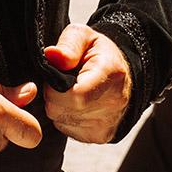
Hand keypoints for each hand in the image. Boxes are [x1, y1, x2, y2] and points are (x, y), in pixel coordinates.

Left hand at [43, 23, 131, 143]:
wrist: (119, 73)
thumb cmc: (97, 52)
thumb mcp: (83, 36)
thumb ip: (68, 44)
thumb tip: (52, 55)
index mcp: (112, 74)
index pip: (77, 95)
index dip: (55, 88)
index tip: (57, 76)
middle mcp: (114, 103)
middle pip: (64, 110)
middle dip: (53, 96)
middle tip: (62, 82)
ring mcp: (109, 123)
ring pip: (62, 121)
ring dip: (58, 107)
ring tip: (70, 91)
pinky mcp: (101, 135)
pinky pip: (68, 130)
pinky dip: (65, 118)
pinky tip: (75, 105)